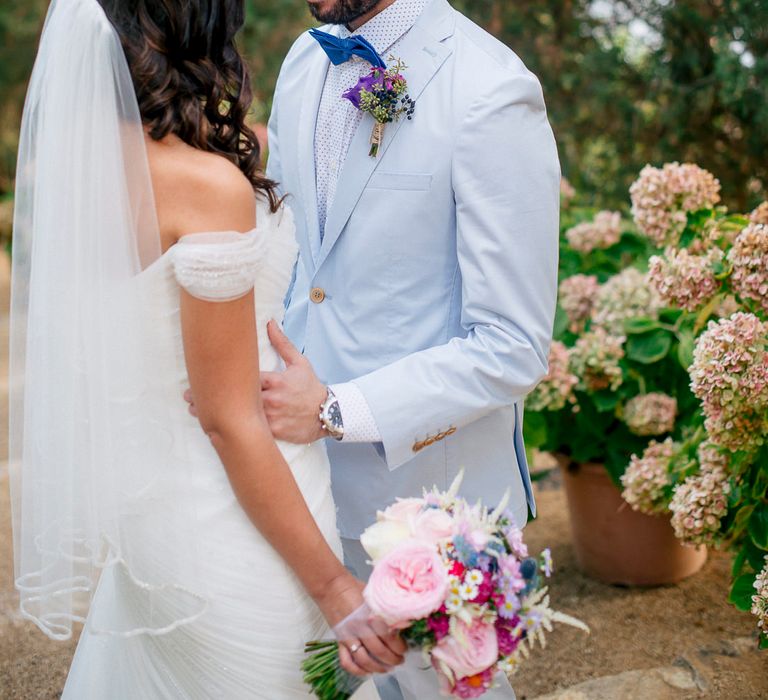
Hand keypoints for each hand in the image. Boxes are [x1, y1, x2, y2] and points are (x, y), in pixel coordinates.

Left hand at [182, 321, 326, 442]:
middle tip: (188, 397)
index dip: (223, 377)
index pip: (245, 377)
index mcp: (276, 381)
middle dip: (213, 398)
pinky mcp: (275, 433)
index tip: (204, 375)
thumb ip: (281, 344)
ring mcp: (273, 418)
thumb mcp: (299, 363)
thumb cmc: (311, 387)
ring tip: (196, 412)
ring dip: (218, 415)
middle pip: (237, 399)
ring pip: (240, 417)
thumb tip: (269, 322)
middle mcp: (272, 400)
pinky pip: (252, 432)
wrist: (328, 413)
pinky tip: (216, 429)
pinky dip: (234, 431)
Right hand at [314, 572, 406, 676]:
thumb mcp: (374, 596)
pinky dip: (357, 670)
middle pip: (379, 651)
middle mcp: (360, 627)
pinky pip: (347, 661)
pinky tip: (367, 671)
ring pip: (365, 660)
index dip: (399, 646)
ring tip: (387, 668)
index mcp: (371, 615)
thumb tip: (402, 622)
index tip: (405, 648)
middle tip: (400, 660)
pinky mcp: (339, 641)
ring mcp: (349, 636)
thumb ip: (386, 610)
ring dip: (378, 668)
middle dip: (393, 659)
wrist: (331, 586)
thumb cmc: (354, 588)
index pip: (389, 637)